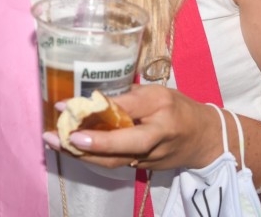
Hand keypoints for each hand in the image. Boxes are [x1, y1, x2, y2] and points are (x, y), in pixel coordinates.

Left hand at [43, 85, 220, 171]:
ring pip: (113, 161)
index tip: (65, 107)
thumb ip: (127, 97)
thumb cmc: (178, 108)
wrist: (205, 139)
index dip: (94, 110)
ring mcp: (149, 158)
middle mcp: (155, 139)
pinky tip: (71, 146)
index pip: (125, 111)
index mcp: (161, 111)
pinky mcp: (143, 168)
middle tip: (57, 137)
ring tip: (54, 142)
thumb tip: (92, 99)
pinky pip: (115, 162)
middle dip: (87, 144)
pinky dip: (91, 155)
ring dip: (82, 154)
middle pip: (120, 147)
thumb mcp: (155, 93)